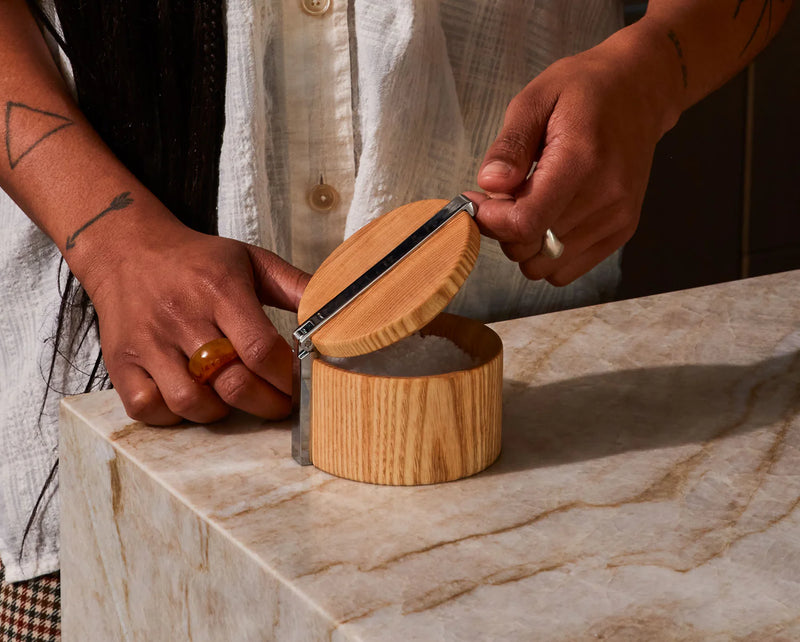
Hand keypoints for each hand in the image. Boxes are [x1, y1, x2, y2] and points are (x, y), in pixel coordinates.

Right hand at [83, 217, 309, 425]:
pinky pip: (148, 408)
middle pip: (232, 383)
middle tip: (281, 404)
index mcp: (220, 290)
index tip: (301, 384)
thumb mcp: (252, 260)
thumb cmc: (199, 261)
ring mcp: (148, 342)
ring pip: (191, 402)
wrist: (127, 250)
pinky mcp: (121, 361)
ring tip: (233, 397)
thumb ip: (296, 286)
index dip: (287, 378)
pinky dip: (174, 416)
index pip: (261, 349)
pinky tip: (192, 399)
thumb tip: (339, 308)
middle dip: (267, 404)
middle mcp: (182, 317)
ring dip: (221, 411)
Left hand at [472, 27, 679, 285]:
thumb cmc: (584, 90)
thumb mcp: (535, 100)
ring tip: (529, 205)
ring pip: (545, 266)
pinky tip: (548, 219)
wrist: (640, 90)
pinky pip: (566, 270)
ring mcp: (617, 218)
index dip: (491, 220)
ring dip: (525, 244)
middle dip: (503, 229)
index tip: (478, 199)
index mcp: (581, 161)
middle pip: (531, 248)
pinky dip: (546, 254)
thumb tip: (489, 184)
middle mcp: (605, 197)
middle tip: (503, 198)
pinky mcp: (621, 231)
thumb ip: (510, 146)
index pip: (525, 223)